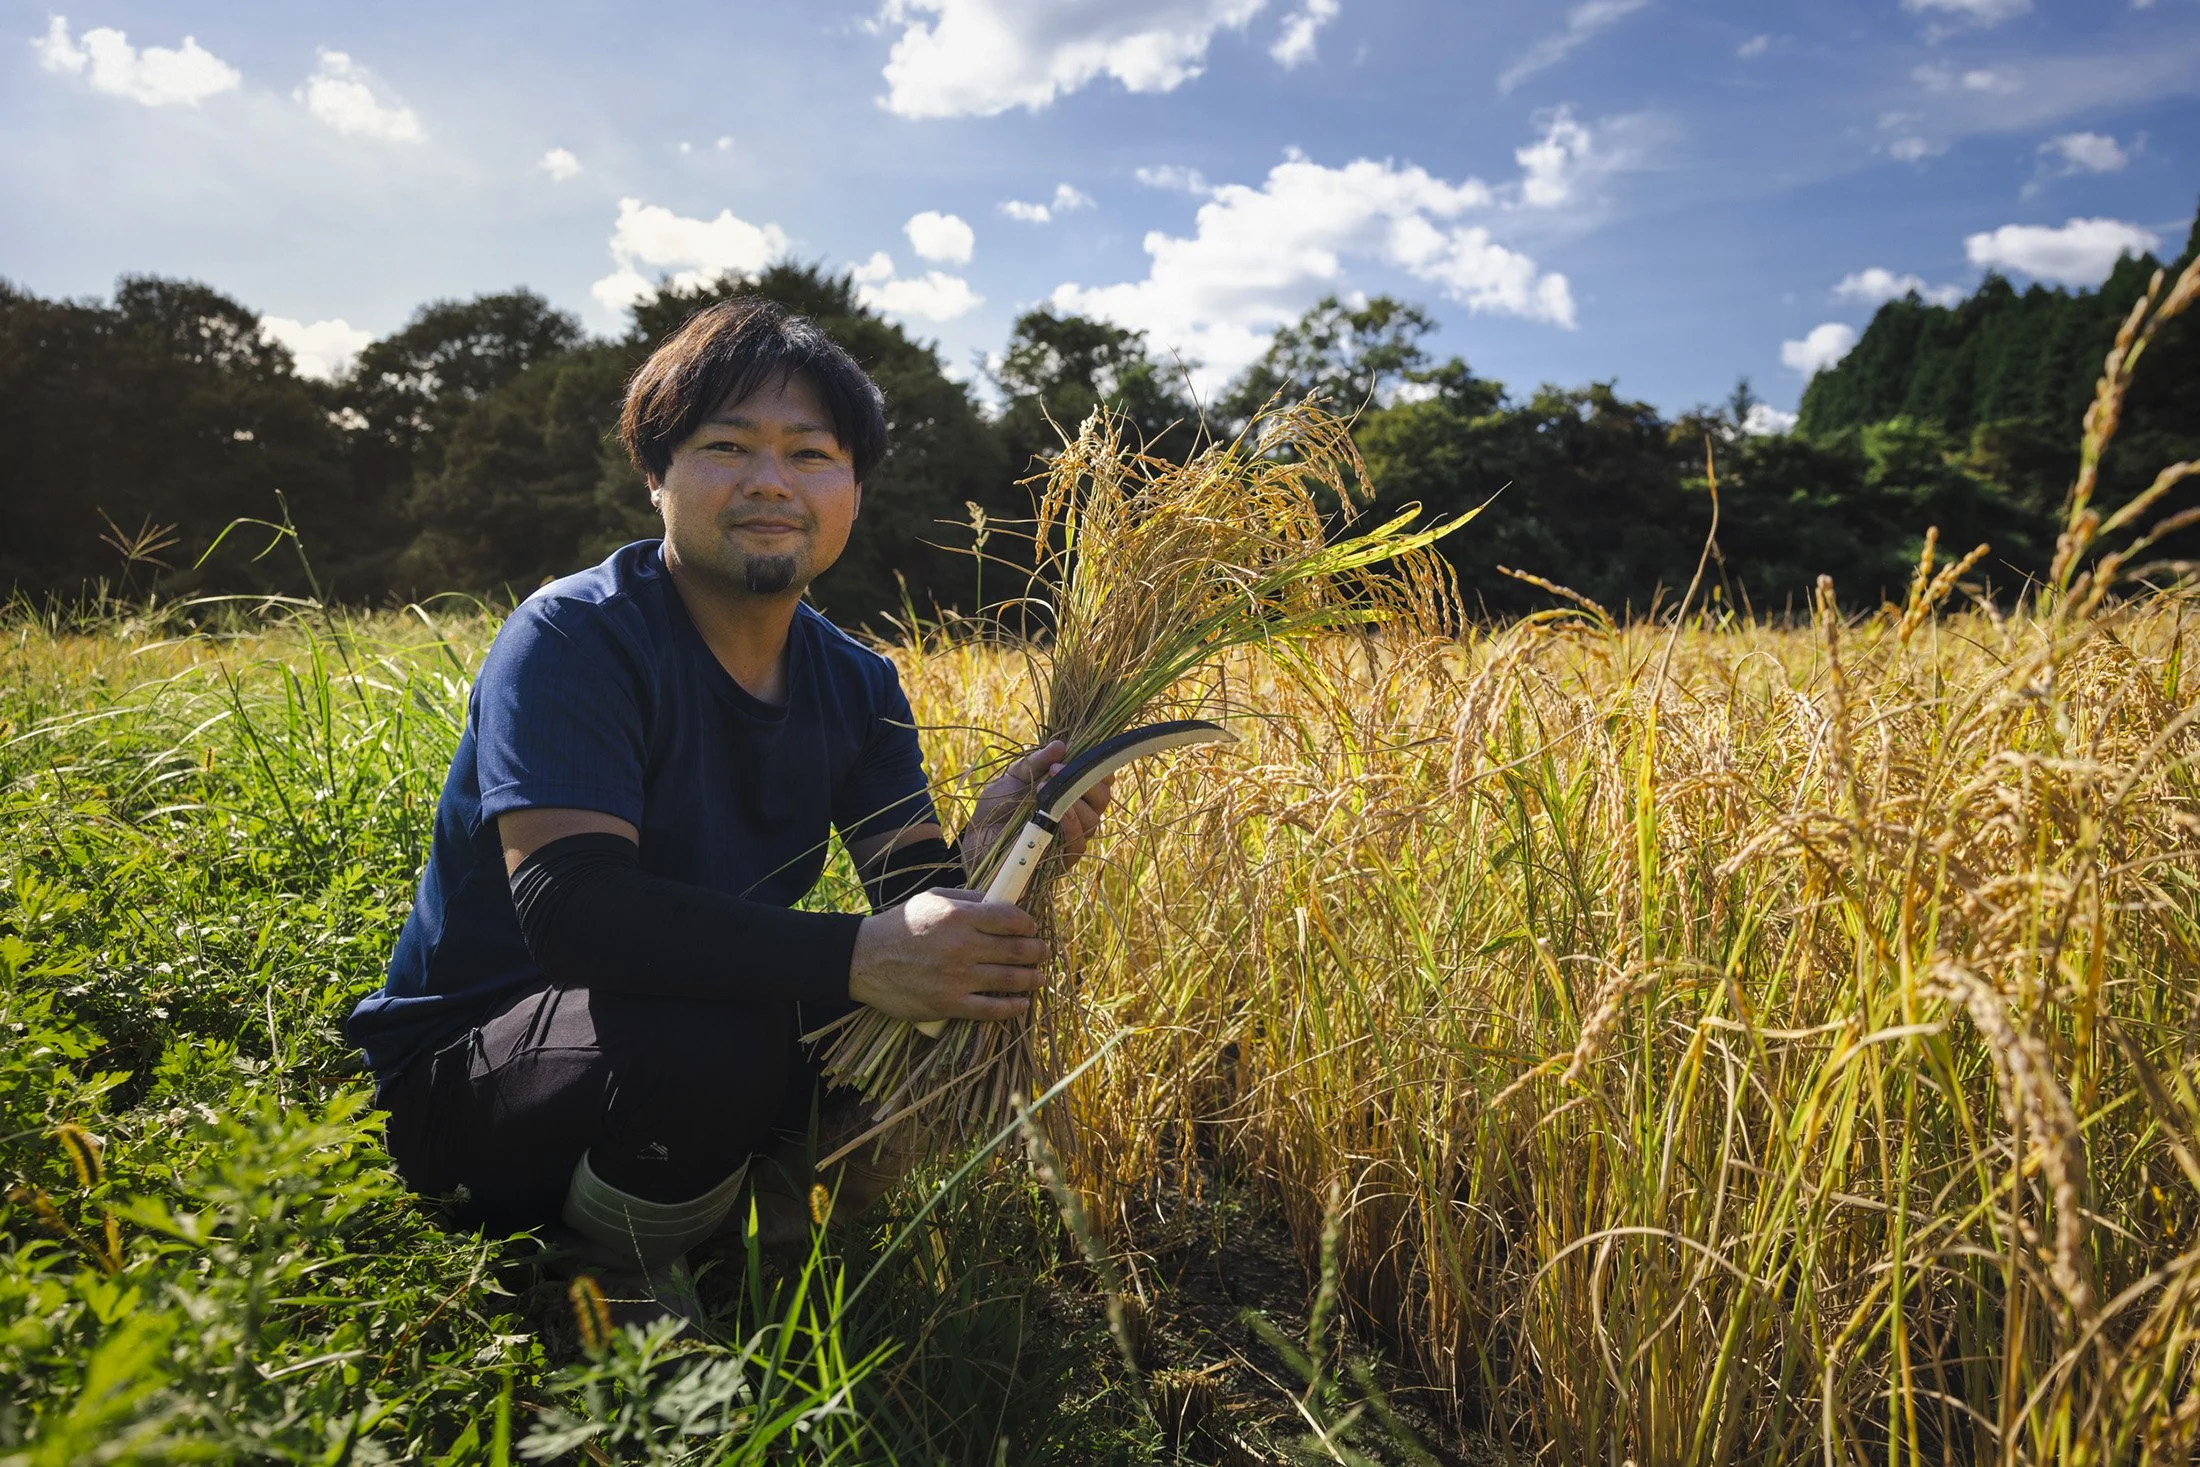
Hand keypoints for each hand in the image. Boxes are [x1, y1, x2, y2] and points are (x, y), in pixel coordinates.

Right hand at [848, 887, 1050, 1022]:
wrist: (864, 960)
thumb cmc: (901, 926)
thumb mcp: (932, 899)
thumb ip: (968, 899)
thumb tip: (1001, 902)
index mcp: (959, 916)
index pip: (1011, 918)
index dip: (1029, 924)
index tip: (1033, 928)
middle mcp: (962, 946)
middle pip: (1016, 950)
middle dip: (1038, 951)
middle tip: (1044, 952)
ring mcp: (957, 978)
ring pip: (1009, 979)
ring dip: (1032, 978)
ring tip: (1040, 977)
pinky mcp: (948, 1004)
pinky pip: (990, 1009)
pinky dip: (1012, 1008)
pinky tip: (1022, 1004)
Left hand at [962, 739, 1114, 873]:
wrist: (977, 836)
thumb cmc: (997, 805)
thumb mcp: (1015, 776)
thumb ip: (1037, 761)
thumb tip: (1061, 745)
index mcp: (1071, 791)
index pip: (1101, 780)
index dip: (1101, 769)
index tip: (1085, 757)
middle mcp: (1077, 813)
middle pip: (1102, 798)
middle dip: (1086, 780)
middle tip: (1057, 769)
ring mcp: (1071, 837)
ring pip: (1093, 820)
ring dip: (1076, 802)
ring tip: (1049, 790)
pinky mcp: (1062, 859)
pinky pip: (1079, 844)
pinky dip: (1072, 826)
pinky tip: (1060, 813)